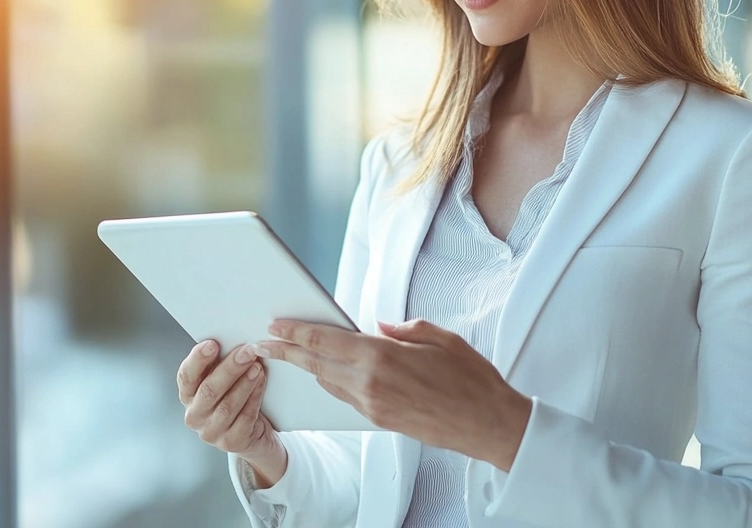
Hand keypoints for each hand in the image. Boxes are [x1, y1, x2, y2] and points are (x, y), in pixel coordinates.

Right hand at [176, 340, 287, 482]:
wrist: (254, 433)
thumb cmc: (236, 398)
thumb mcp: (224, 380)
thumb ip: (221, 364)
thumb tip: (234, 339)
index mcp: (188, 395)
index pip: (186, 376)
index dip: (197, 360)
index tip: (212, 343)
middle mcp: (194, 416)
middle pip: (209, 390)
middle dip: (229, 368)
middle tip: (247, 351)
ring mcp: (211, 432)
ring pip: (227, 405)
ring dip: (244, 383)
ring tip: (257, 366)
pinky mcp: (231, 442)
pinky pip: (244, 417)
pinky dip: (254, 397)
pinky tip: (261, 383)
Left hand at [258, 319, 530, 470]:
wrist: (488, 425)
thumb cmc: (471, 380)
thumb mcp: (440, 338)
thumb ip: (405, 329)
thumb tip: (381, 327)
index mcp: (382, 357)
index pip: (325, 341)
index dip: (295, 333)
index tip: (275, 326)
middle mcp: (370, 384)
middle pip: (317, 364)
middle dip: (288, 352)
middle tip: (264, 342)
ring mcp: (373, 406)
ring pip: (329, 382)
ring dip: (309, 367)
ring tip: (293, 354)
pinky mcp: (380, 420)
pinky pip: (346, 397)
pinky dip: (333, 382)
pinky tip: (328, 373)